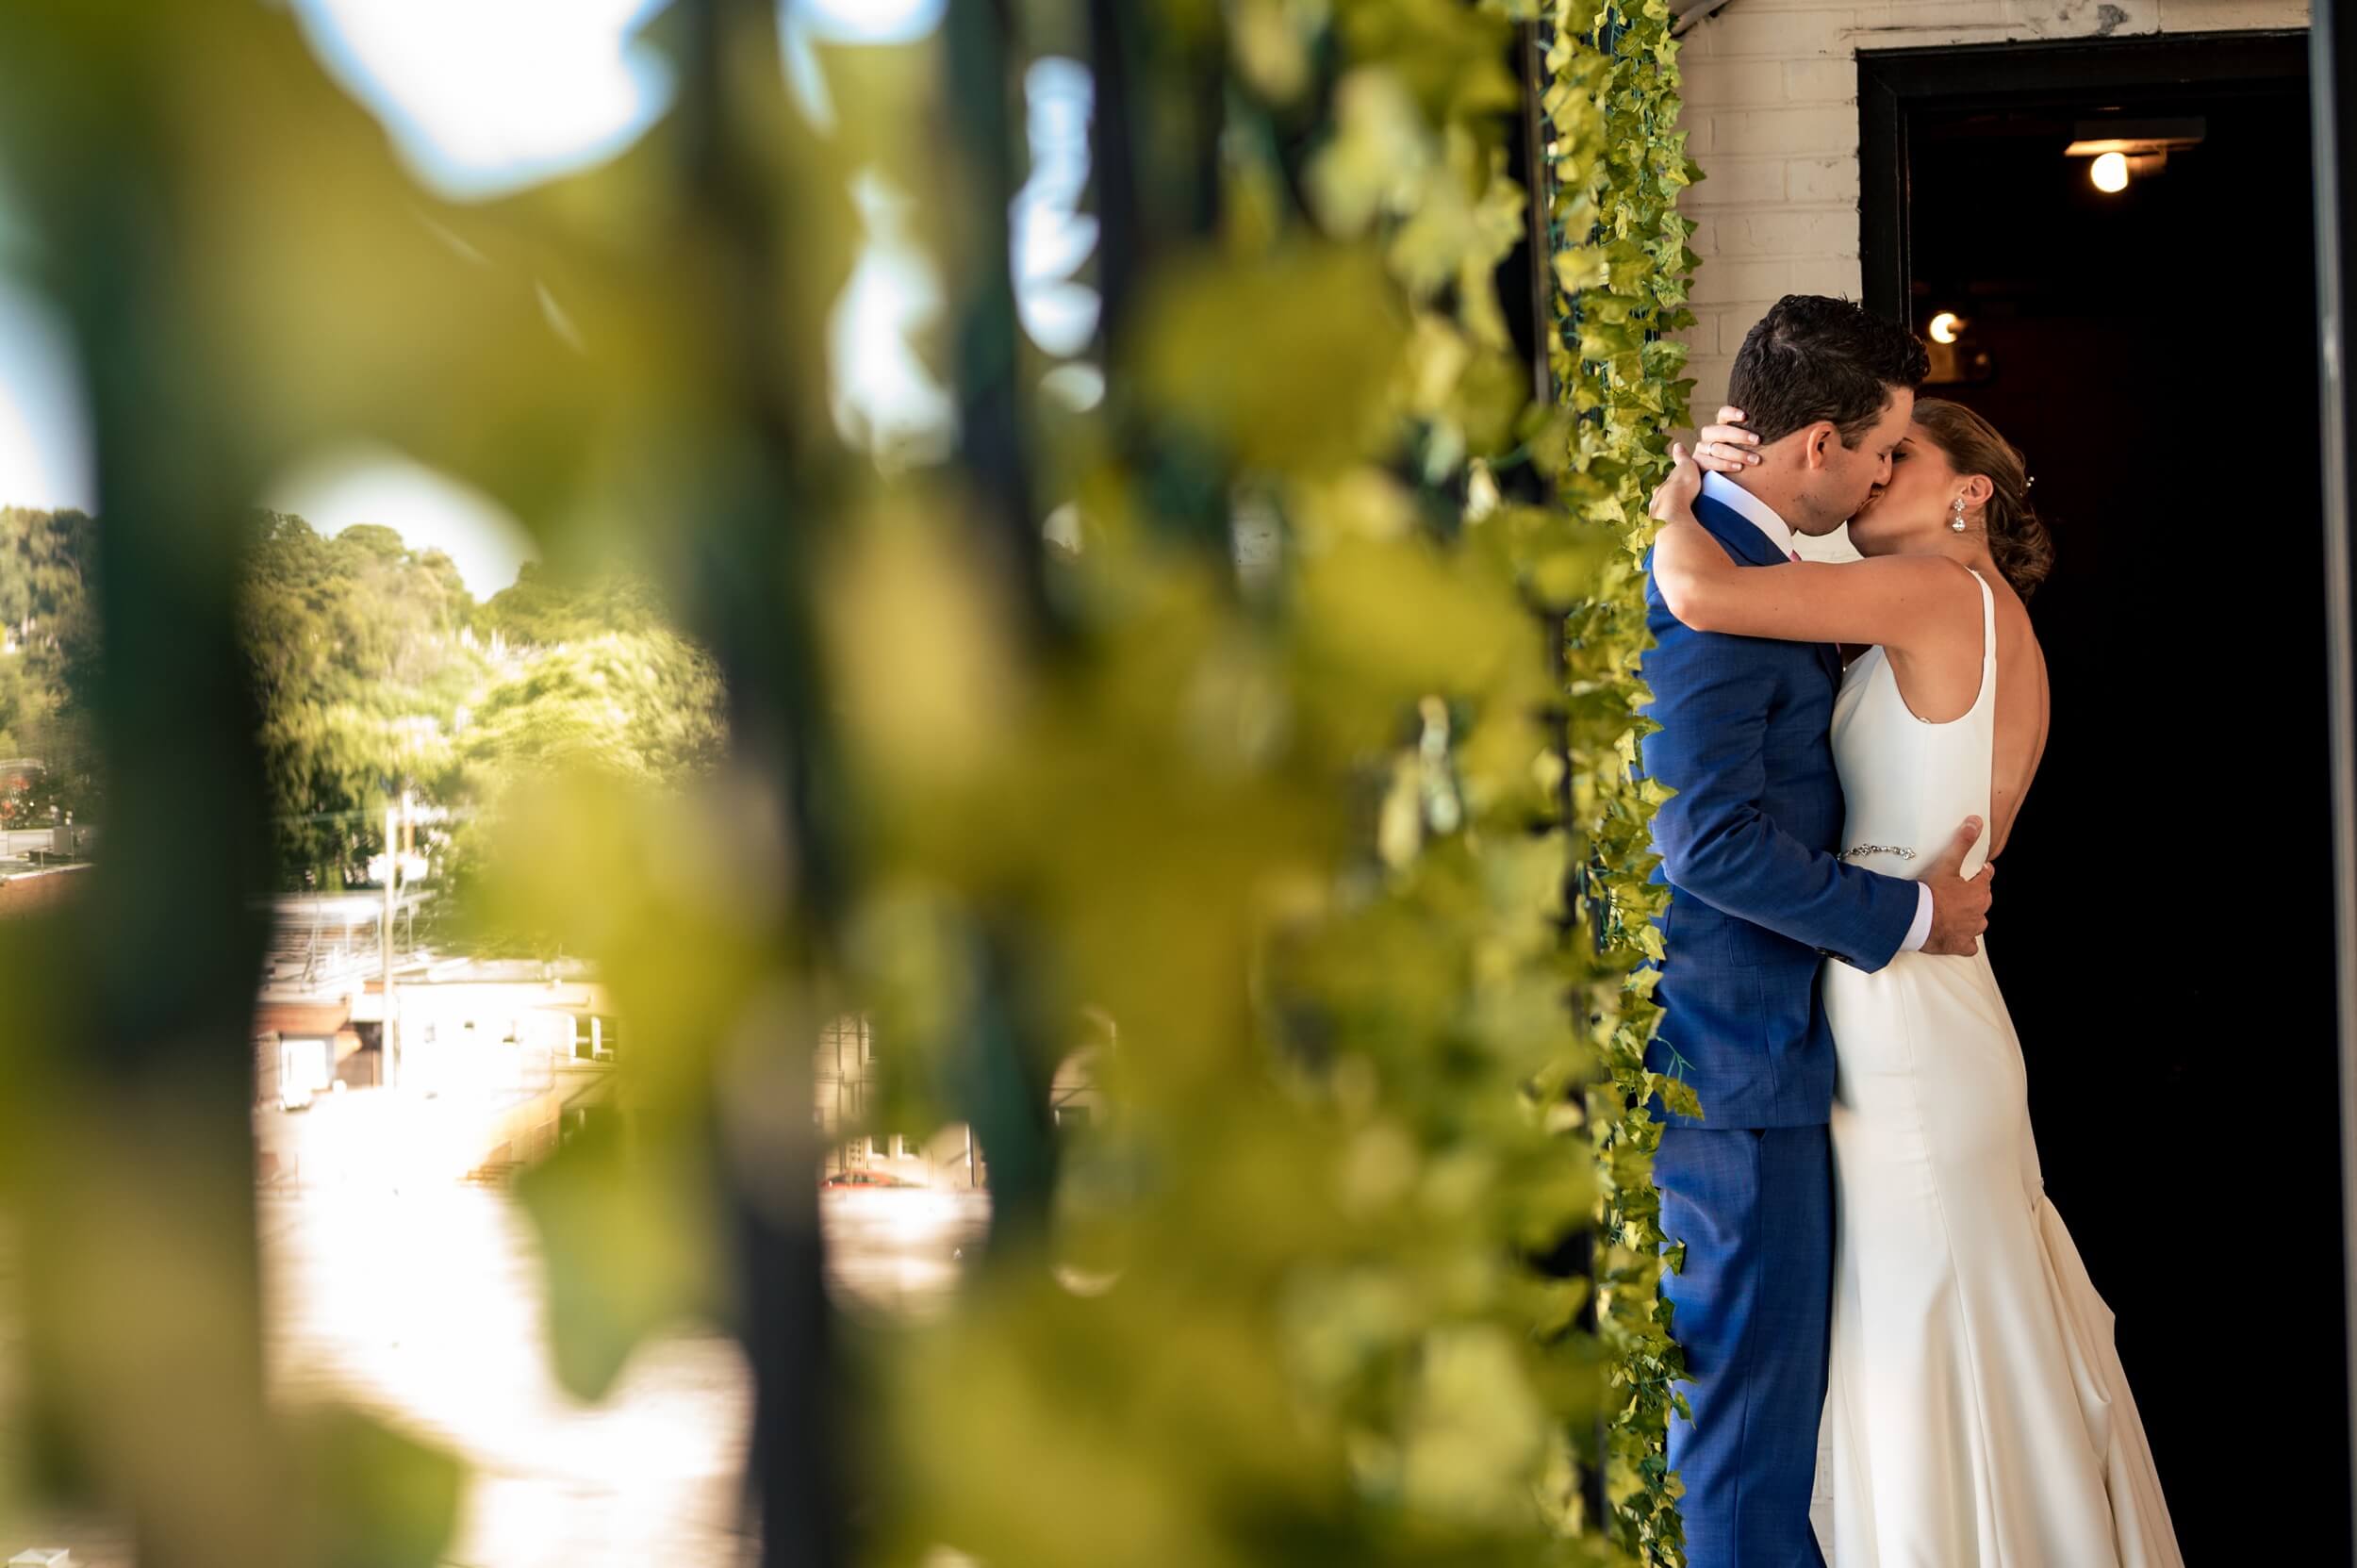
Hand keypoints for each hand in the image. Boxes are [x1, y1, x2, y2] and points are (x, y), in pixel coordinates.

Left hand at [1649, 442, 1703, 523]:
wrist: (1673, 512)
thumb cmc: (1681, 489)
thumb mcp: (1686, 467)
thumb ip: (1682, 458)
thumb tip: (1678, 445)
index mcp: (1661, 489)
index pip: (1666, 488)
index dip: (1672, 489)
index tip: (1677, 491)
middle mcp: (1655, 503)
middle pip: (1661, 503)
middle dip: (1668, 505)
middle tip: (1679, 508)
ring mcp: (1656, 518)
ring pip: (1661, 517)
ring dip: (1667, 518)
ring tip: (1679, 523)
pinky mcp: (1660, 531)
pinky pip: (1664, 530)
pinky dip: (1669, 530)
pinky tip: (1675, 534)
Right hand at [1693, 405, 1760, 472]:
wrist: (1724, 478)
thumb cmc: (1743, 455)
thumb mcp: (1747, 443)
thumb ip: (1753, 436)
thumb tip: (1771, 425)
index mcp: (1721, 425)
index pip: (1723, 413)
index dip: (1732, 413)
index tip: (1745, 416)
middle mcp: (1710, 435)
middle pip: (1721, 431)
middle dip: (1740, 436)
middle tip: (1757, 440)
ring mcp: (1702, 448)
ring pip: (1717, 448)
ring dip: (1738, 454)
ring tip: (1755, 460)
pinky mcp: (1698, 462)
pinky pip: (1709, 462)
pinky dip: (1725, 464)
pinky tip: (1739, 467)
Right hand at [1919, 815, 1992, 956]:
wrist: (1916, 920)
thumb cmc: (1931, 893)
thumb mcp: (1947, 863)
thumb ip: (1962, 842)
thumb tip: (1976, 822)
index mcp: (1979, 892)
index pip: (1986, 878)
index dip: (1981, 873)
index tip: (1977, 871)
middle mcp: (1979, 912)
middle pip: (1984, 900)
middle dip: (1976, 895)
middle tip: (1962, 890)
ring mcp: (1971, 930)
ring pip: (1978, 923)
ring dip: (1972, 917)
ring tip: (1957, 912)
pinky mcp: (1960, 945)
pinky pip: (1969, 945)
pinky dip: (1965, 941)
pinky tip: (1958, 936)